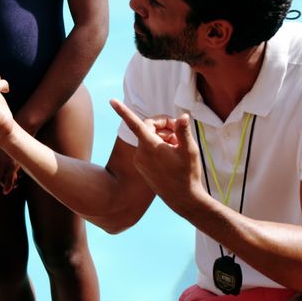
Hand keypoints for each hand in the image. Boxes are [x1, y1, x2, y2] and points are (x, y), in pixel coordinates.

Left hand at [111, 99, 205, 216]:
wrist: (183, 200)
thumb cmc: (188, 174)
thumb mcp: (189, 150)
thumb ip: (183, 131)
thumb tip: (182, 116)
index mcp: (150, 146)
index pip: (134, 123)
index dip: (123, 111)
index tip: (112, 101)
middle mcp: (141, 153)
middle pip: (148, 127)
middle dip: (163, 125)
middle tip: (179, 131)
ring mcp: (140, 161)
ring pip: (149, 138)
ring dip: (163, 136)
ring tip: (178, 146)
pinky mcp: (142, 167)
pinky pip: (147, 149)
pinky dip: (158, 146)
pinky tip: (171, 154)